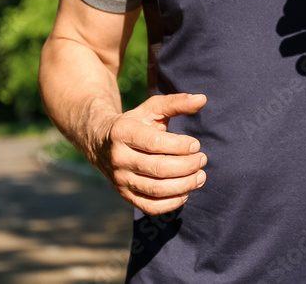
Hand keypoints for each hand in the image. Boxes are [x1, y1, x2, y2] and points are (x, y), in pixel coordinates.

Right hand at [90, 93, 208, 214]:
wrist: (102, 143)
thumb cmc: (136, 123)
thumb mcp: (151, 108)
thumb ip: (176, 103)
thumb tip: (203, 99)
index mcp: (123, 133)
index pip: (155, 143)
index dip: (180, 146)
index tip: (196, 145)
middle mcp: (119, 158)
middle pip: (159, 169)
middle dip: (187, 166)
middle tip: (202, 159)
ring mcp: (120, 179)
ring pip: (156, 189)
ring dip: (184, 185)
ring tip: (201, 176)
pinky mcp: (125, 195)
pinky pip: (150, 206)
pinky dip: (172, 203)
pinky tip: (186, 192)